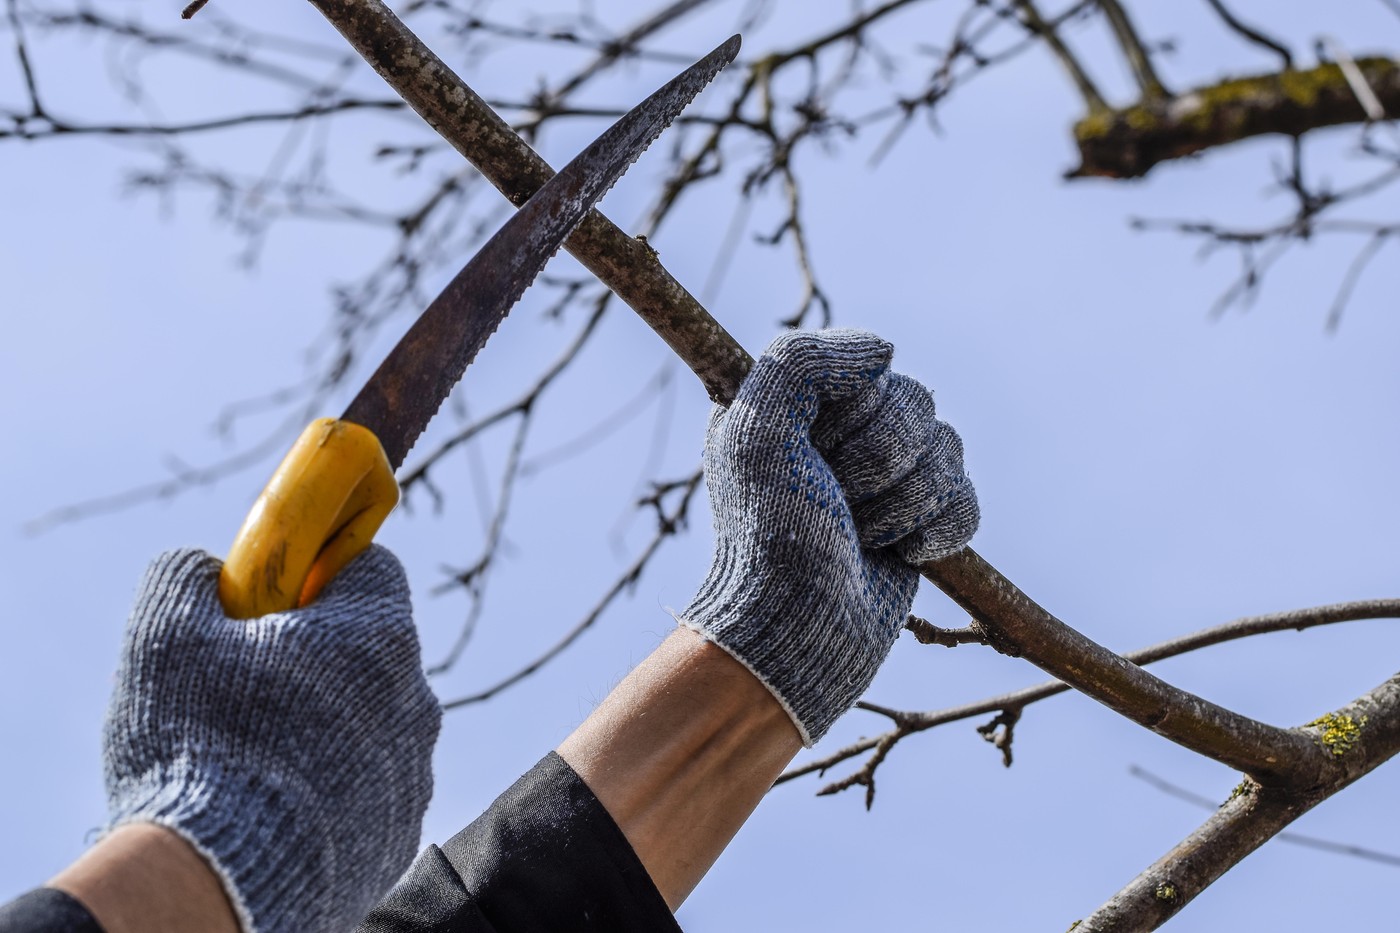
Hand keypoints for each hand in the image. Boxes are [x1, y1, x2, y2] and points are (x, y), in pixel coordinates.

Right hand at [102, 546, 440, 932]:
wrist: (219, 884)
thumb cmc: (198, 748)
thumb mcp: (166, 637)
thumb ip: (188, 577)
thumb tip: (206, 569)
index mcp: (377, 634)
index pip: (369, 567)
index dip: (316, 574)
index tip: (272, 600)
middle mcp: (415, 696)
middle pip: (369, 648)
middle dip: (315, 655)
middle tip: (245, 686)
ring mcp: (414, 769)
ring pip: (370, 720)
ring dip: (324, 724)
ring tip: (254, 758)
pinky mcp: (401, 830)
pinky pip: (368, 786)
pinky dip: (331, 787)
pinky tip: (275, 805)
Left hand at [678, 329, 977, 744]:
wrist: (798, 631)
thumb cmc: (769, 536)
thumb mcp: (755, 434)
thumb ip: (802, 362)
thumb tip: (886, 351)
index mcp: (801, 405)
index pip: (872, 370)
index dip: (852, 416)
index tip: (814, 453)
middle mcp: (846, 435)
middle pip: (918, 405)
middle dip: (881, 463)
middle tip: (838, 502)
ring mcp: (887, 481)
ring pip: (949, 450)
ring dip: (906, 502)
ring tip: (861, 534)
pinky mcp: (921, 525)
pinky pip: (967, 500)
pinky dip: (940, 530)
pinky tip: (902, 554)